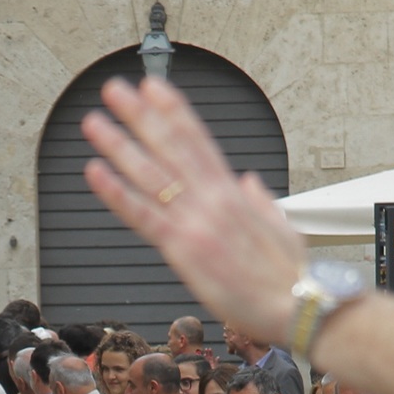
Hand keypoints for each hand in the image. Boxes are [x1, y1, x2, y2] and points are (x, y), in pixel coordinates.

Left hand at [79, 77, 301, 344]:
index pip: (199, 140)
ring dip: (120, 145)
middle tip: (116, 90)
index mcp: (235, 193)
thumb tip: (250, 180)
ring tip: (95, 123)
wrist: (298, 306)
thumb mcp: (283, 226)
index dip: (174, 111)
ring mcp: (196, 221)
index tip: (155, 87)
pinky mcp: (183, 249)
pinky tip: (96, 172)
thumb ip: (261, 201)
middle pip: (170, 146)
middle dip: (141, 115)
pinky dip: (117, 192)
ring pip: (151, 174)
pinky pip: (142, 215)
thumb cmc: (292, 276)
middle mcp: (213, 199)